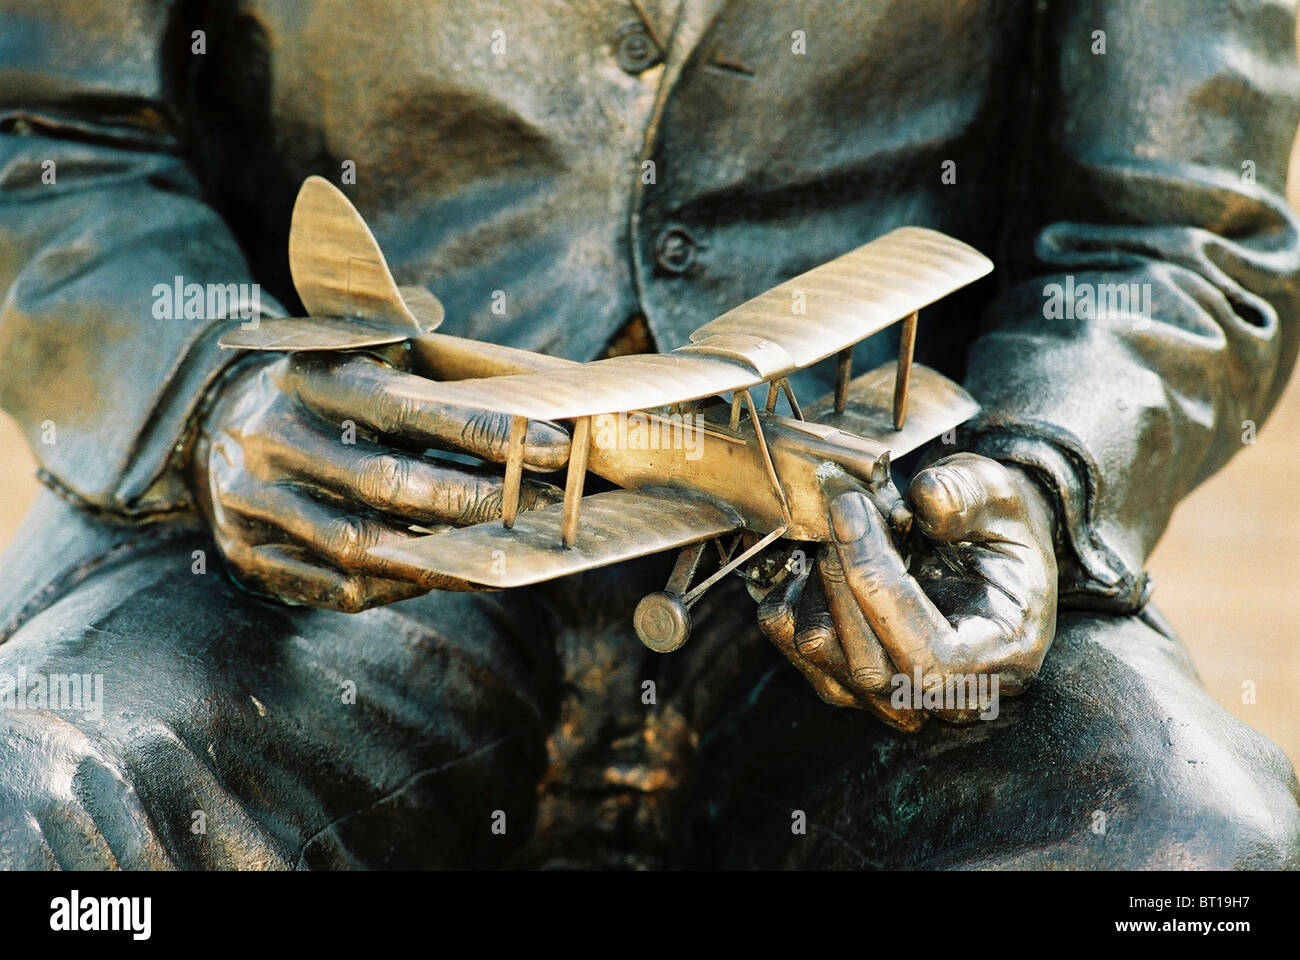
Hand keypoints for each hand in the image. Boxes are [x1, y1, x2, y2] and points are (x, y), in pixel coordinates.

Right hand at [191, 352, 568, 611]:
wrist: (207, 425)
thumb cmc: (322, 394)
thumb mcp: (358, 357)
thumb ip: (427, 376)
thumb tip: (531, 416)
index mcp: (306, 378)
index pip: (405, 406)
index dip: (483, 430)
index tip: (554, 446)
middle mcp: (271, 438)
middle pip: (385, 482)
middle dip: (474, 500)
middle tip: (541, 508)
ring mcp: (251, 501)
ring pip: (361, 544)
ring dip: (446, 555)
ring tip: (507, 552)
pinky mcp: (246, 554)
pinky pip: (338, 587)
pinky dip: (402, 585)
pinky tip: (451, 574)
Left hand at [758, 453, 1056, 730]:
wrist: (977, 541)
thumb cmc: (994, 524)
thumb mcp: (999, 494)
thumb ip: (969, 494)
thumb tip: (927, 497)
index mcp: (1003, 656)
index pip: (929, 658)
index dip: (880, 587)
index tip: (853, 510)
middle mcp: (947, 694)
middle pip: (867, 664)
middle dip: (842, 574)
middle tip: (845, 505)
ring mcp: (889, 694)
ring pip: (820, 650)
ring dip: (816, 579)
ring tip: (842, 529)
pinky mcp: (842, 676)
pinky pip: (790, 637)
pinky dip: (791, 587)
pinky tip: (819, 551)